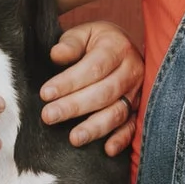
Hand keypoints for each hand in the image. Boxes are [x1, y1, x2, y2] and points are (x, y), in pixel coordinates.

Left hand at [40, 20, 144, 155]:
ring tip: (74, 138)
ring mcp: (137, 92)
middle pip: (104, 92)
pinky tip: (107, 150)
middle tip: (49, 116)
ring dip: (95, 127)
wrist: (123, 47)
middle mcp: (131, 71)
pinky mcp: (139, 109)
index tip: (46, 93)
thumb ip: (70, 43)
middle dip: (74, 106)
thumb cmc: (97, 42)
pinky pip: (133, 126)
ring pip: (118, 112)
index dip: (69, 82)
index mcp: (117, 48)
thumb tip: (56, 55)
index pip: (93, 68)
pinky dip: (122, 139)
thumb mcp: (84, 33)